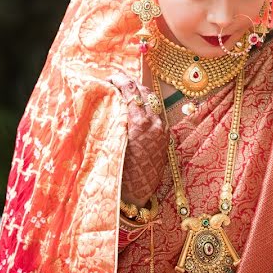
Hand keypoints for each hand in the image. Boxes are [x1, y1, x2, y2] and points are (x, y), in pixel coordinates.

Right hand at [110, 74, 167, 206]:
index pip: (132, 90)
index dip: (120, 80)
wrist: (136, 195)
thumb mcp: (110, 143)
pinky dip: (145, 109)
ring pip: (152, 103)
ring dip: (139, 96)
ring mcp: (162, 130)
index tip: (109, 77)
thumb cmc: (118, 172)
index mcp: (140, 123)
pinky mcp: (165, 137)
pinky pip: (156, 115)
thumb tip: (106, 101)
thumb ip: (112, 120)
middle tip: (115, 84)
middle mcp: (154, 123)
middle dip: (130, 85)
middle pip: (144, 92)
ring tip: (124, 96)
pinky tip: (134, 113)